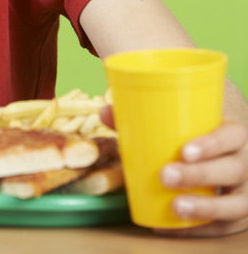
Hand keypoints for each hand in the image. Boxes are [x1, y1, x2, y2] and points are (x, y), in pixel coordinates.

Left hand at [101, 105, 247, 235]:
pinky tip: (170, 227)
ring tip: (175, 207)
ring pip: (234, 204)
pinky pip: (223, 227)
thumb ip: (145, 117)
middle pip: (231, 170)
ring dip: (204, 208)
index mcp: (234, 134)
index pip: (231, 136)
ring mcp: (245, 192)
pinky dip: (198, 229)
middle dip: (198, 175)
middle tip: (166, 176)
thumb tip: (106, 111)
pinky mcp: (238, 214)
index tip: (185, 150)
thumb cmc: (201, 135)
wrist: (229, 153)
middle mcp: (245, 163)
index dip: (211, 144)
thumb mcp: (185, 122)